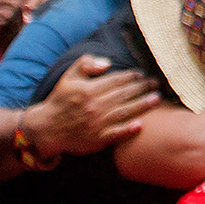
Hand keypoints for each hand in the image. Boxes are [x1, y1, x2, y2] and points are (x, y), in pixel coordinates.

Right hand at [28, 55, 159, 158]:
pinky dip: (128, 130)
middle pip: (124, 95)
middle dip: (142, 88)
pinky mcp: (97, 140)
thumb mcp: (69, 76)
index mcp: (88, 90)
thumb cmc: (61, 100)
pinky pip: (116, 134)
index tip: (142, 74)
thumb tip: (108, 63)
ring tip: (157, 99)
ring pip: (124, 112)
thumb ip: (86, 63)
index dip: (132, 76)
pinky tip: (140, 125)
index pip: (116, 81)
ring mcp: (96, 124)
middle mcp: (94, 106)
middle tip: (156, 83)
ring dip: (142, 106)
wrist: (47, 128)